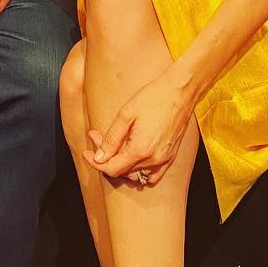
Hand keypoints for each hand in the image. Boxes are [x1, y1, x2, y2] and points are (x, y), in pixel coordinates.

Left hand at [83, 69, 193, 186]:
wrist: (180, 91)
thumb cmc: (153, 98)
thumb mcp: (126, 114)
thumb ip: (112, 138)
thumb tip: (99, 157)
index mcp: (140, 150)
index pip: (112, 168)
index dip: (96, 162)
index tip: (87, 152)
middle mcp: (153, 160)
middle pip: (122, 171)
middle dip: (106, 157)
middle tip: (98, 137)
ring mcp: (164, 160)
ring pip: (136, 174)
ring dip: (121, 164)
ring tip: (114, 146)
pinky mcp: (171, 156)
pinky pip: (153, 175)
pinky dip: (140, 172)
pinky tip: (132, 158)